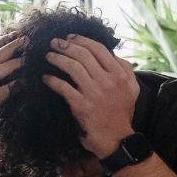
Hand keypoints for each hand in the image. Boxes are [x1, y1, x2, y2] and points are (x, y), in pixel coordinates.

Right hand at [0, 31, 24, 155]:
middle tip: (28, 40)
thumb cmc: (3, 115)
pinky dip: (14, 85)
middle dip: (10, 47)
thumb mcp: (3, 92)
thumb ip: (8, 76)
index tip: (20, 32)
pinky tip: (27, 82)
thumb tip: (25, 55)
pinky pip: (1, 93)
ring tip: (28, 58)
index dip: (3, 40)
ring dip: (11, 63)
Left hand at [42, 35, 138, 157]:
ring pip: (72, 67)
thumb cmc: (122, 113)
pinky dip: (52, 80)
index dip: (81, 40)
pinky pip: (63, 87)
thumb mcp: (131, 88)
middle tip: (54, 42)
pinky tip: (45, 78)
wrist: (116, 139)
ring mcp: (94, 92)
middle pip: (83, 55)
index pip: (99, 49)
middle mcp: (108, 80)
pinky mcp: (81, 105)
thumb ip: (125, 70)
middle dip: (66, 46)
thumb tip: (114, 55)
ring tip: (48, 56)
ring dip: (57, 59)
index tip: (70, 37)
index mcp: (120, 74)